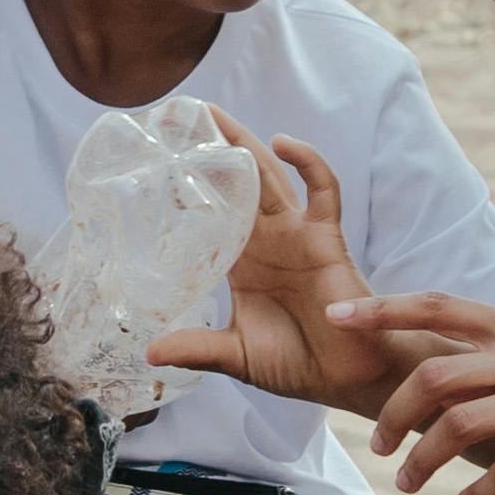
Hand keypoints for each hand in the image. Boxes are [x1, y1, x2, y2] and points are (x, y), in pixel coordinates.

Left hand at [139, 118, 382, 410]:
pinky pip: (322, 189)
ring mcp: (297, 234)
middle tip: (175, 119)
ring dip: (244, 142)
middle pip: (235, 182)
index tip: (150, 164)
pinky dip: (307, 161)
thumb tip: (148, 352)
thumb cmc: (298, 364)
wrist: (345, 379)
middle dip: (209, 150)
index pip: (209, 214)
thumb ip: (197, 349)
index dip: (184, 189)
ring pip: (269, 175)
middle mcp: (266, 241)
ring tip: (214, 115)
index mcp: (242, 263)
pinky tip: (283, 142)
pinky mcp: (326, 237)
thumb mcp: (236, 355)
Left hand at [338, 296, 494, 494]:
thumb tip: (461, 371)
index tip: (336, 317)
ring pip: (459, 428)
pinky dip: (477, 493)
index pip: (436, 305)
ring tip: (413, 486)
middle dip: (394, 418)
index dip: (382, 309)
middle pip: (433, 378)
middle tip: (381, 450)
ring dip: (424, 464)